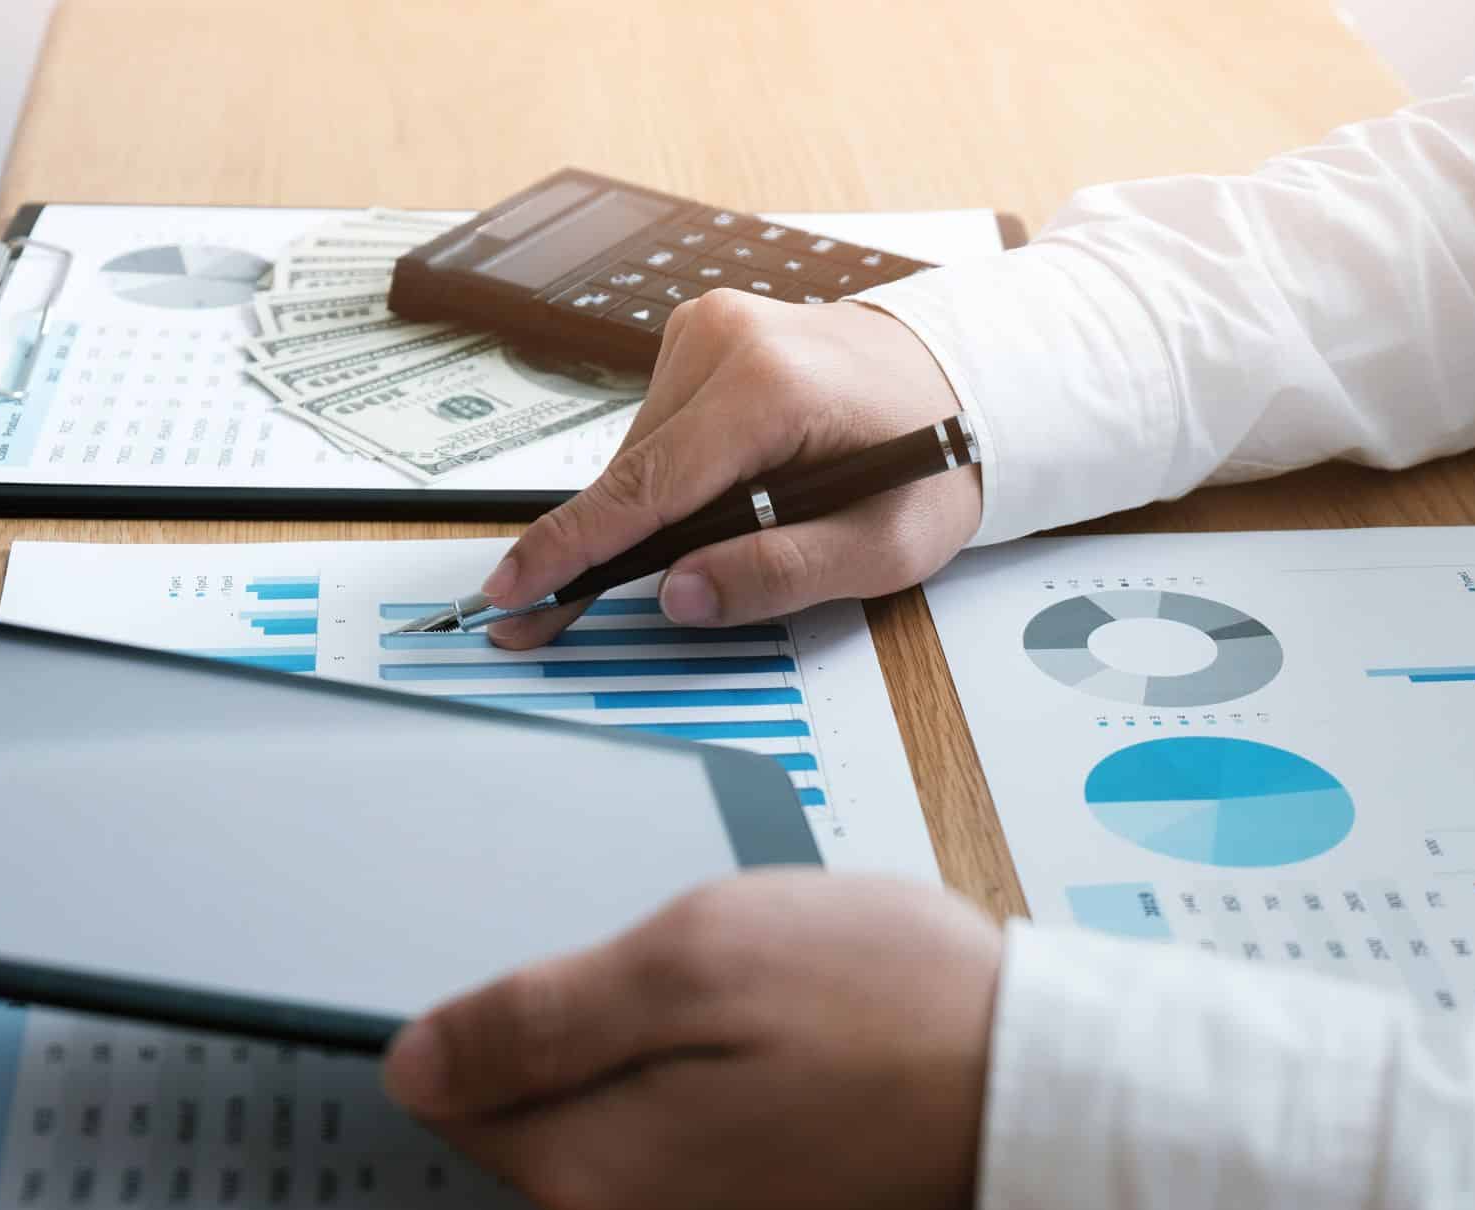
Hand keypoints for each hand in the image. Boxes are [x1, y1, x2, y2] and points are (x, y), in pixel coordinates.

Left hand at [382, 872, 1002, 1209]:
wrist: (1059, 1103)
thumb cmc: (898, 1015)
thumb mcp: (699, 957)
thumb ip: (533, 1018)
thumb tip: (411, 1062)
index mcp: (595, 1187)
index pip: (455, 1092)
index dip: (513, 1008)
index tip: (602, 973)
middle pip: (543, 1119)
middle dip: (606, 1034)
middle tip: (719, 986)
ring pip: (623, 1136)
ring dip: (673, 1069)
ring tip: (779, 1026)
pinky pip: (693, 1166)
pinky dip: (724, 1108)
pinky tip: (801, 1068)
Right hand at [481, 291, 980, 647]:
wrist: (962, 381)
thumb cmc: (932, 461)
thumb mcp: (885, 548)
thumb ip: (782, 573)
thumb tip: (680, 595)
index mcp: (772, 386)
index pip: (646, 485)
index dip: (572, 548)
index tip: (512, 591)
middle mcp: (727, 338)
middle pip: (633, 473)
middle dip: (604, 549)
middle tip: (554, 618)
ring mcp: (709, 326)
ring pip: (639, 453)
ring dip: (654, 512)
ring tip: (720, 540)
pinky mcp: (701, 332)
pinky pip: (657, 428)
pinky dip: (670, 476)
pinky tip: (718, 497)